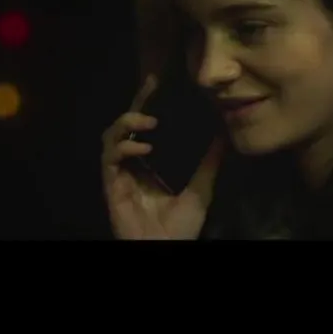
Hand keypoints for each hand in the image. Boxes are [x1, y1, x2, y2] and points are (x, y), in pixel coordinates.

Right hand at [101, 74, 223, 239]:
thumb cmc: (180, 227)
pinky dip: (123, 149)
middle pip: (124, 126)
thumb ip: (209, 162)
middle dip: (135, 105)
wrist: (166, 250)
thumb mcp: (201, 189)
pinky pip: (109, 161)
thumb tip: (223, 135)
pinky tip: (144, 147)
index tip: (157, 82)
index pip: (144, 127)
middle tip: (150, 88)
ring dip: (127, 124)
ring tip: (149, 122)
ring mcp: (119, 176)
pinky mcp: (112, 188)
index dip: (147, 104)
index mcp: (148, 164)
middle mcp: (131, 166)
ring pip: (110, 138)